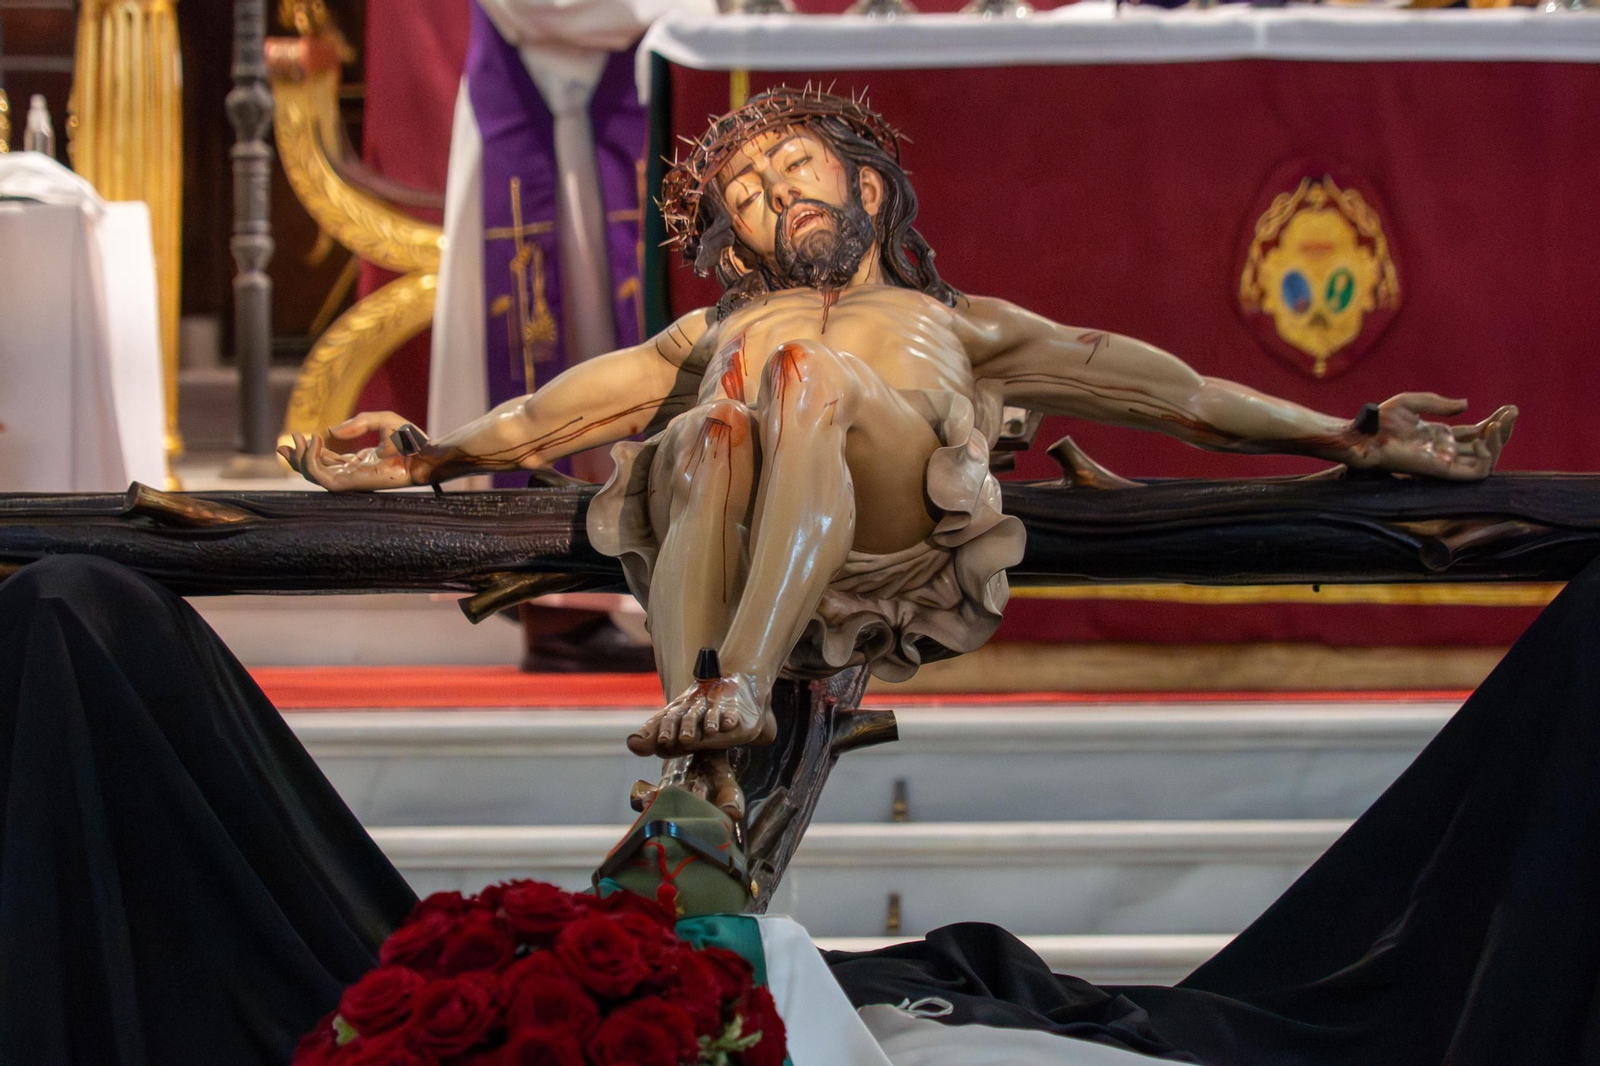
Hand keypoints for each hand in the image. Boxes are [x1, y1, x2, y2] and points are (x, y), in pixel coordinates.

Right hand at [278, 411, 419, 491]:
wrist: (424, 454)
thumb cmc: (410, 439)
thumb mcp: (380, 421)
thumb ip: (357, 424)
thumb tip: (331, 431)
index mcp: (357, 461)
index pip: (325, 462)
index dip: (308, 452)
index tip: (296, 437)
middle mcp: (351, 472)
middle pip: (313, 471)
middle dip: (295, 460)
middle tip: (281, 446)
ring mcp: (350, 479)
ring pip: (313, 476)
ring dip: (300, 459)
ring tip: (298, 440)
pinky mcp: (351, 483)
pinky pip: (322, 477)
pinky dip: (312, 461)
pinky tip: (314, 442)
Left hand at [1349, 394, 1516, 479]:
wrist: (1367, 435)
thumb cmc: (1383, 420)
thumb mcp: (1413, 403)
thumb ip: (1440, 404)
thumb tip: (1466, 406)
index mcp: (1441, 436)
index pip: (1477, 433)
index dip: (1496, 422)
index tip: (1510, 408)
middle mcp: (1446, 451)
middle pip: (1486, 446)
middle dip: (1504, 430)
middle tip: (1511, 412)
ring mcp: (1446, 462)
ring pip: (1486, 461)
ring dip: (1499, 443)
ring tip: (1497, 425)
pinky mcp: (1442, 471)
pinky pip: (1475, 473)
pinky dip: (1487, 458)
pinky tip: (1483, 440)